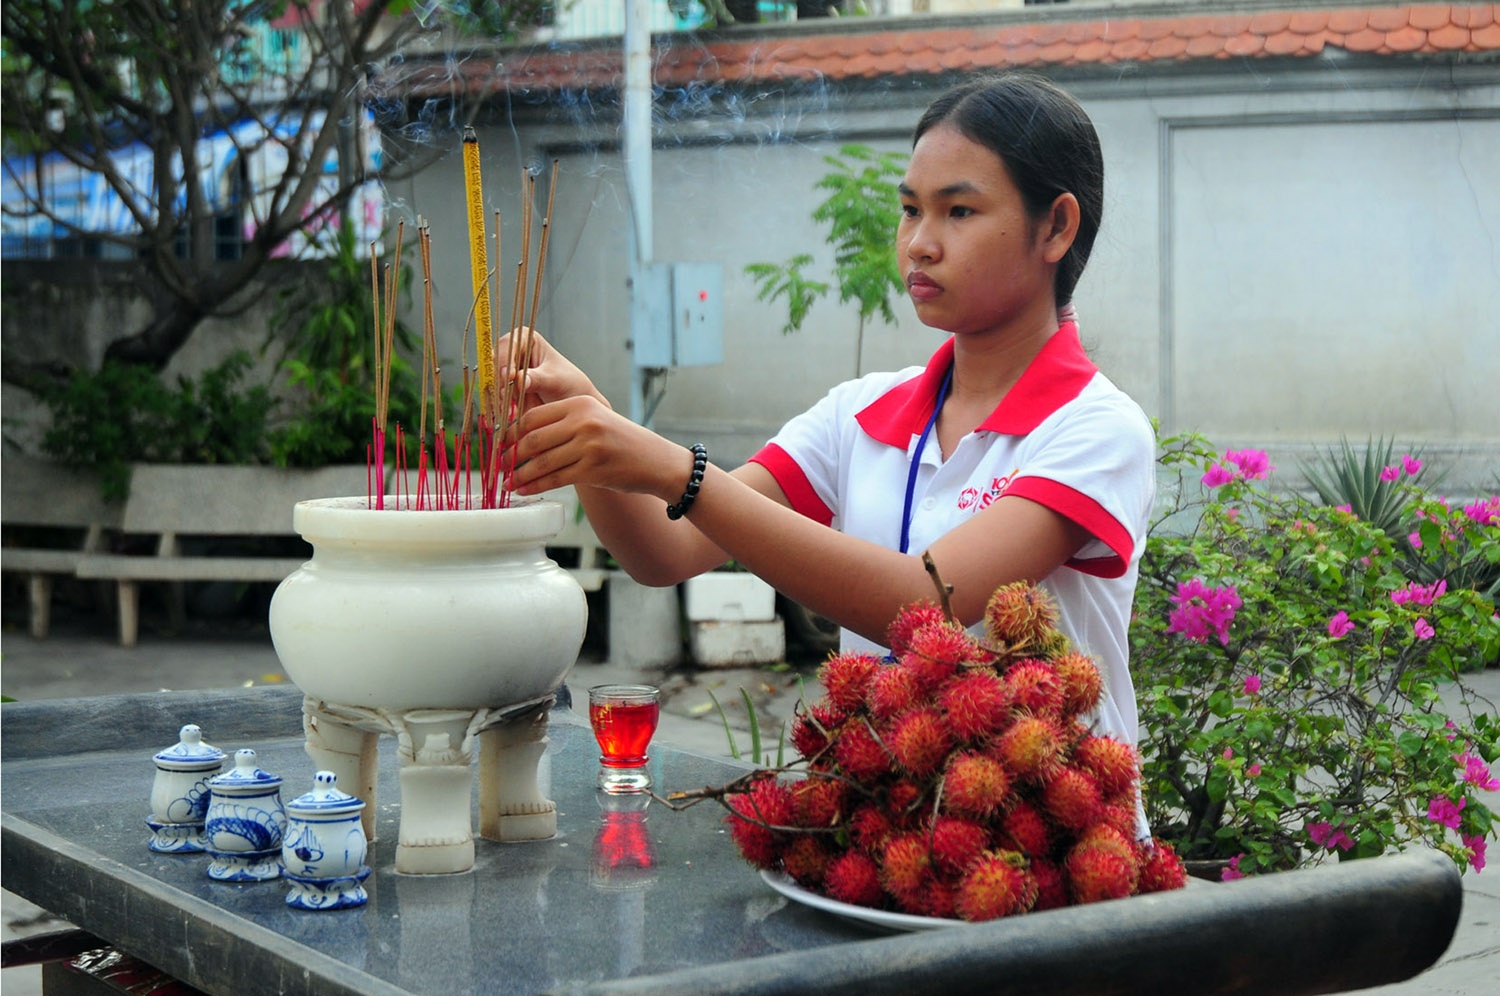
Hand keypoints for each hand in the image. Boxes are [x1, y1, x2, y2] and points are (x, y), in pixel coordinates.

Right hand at [492, 328, 609, 409]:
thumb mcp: (555, 380)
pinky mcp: (502, 389)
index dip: (506, 360)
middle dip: (499, 381)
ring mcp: (505, 371)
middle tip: (506, 397)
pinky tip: (505, 416)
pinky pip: (493, 397)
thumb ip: (537, 379)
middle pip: (494, 363)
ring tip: (509, 411)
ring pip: (492, 381)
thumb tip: (519, 380)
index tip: (509, 377)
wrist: (570, 402)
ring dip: (497, 397)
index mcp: (525, 338)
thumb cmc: (568, 383)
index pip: (508, 344)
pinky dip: (498, 406)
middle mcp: (511, 351)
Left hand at [507, 394, 685, 500]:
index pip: (534, 415)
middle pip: (534, 438)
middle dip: (510, 454)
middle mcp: (584, 421)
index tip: (498, 443)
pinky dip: (535, 486)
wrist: (656, 461)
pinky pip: (555, 479)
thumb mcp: (595, 420)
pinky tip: (523, 490)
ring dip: (519, 474)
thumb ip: (564, 423)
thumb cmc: (621, 441)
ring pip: (542, 461)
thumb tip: (522, 437)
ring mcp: (589, 446)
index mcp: (581, 403)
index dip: (511, 431)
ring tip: (506, 481)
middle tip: (497, 464)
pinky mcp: (592, 470)